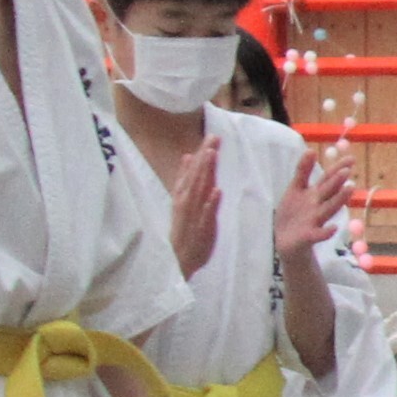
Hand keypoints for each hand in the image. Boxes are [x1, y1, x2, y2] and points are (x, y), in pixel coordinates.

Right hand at [167, 139, 222, 276]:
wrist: (178, 259)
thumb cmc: (184, 229)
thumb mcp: (182, 200)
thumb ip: (185, 179)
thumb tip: (188, 156)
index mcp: (183, 194)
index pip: (193, 171)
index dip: (202, 154)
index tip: (211, 137)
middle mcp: (186, 201)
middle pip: (197, 175)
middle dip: (205, 156)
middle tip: (214, 138)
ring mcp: (193, 214)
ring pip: (200, 190)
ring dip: (206, 172)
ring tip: (212, 155)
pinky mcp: (201, 228)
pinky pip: (206, 214)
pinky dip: (211, 202)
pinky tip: (217, 190)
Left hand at [273, 144, 358, 258]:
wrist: (286, 241)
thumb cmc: (293, 214)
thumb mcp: (295, 189)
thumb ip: (303, 171)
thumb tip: (311, 150)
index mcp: (314, 193)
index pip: (328, 178)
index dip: (337, 168)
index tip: (351, 159)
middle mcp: (318, 205)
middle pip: (329, 192)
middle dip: (337, 182)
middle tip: (347, 171)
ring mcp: (315, 221)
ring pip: (328, 208)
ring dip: (339, 199)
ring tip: (349, 189)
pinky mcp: (309, 236)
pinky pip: (318, 235)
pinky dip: (326, 233)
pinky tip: (333, 229)